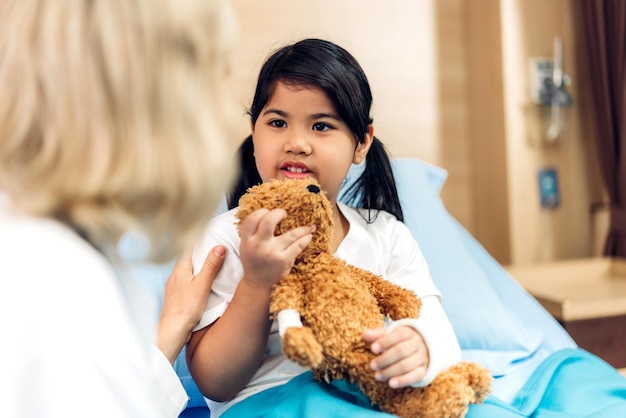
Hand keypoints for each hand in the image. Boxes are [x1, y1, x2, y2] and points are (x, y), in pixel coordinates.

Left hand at [157, 246, 225, 363]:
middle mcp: (174, 277)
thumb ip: (211, 266)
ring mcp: (173, 288)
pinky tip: (203, 288)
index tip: (214, 239)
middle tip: (217, 253)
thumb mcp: (202, 285)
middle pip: (189, 260)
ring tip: (213, 270)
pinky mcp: (176, 299)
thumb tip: (219, 247)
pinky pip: (186, 284)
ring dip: (198, 270)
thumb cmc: (186, 309)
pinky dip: (195, 282)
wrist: (172, 332)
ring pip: (187, 273)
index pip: (190, 249)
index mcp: (179, 269)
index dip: (201, 243)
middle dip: (202, 256)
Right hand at [238, 208, 313, 289]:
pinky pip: (298, 245)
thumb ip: (252, 231)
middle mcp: (258, 245)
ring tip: (309, 227)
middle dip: (279, 213)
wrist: (258, 283)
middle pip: (269, 220)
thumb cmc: (254, 261)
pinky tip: (308, 236)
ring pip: (290, 234)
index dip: (262, 211)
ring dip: (303, 229)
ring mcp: (272, 253)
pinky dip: (305, 238)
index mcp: (247, 240)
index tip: (269, 212)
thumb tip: (267, 212)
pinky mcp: (284, 260)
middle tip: (284, 214)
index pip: (253, 218)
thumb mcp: (246, 246)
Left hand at [363, 326, 428, 387]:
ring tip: (377, 375)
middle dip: (385, 359)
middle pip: (401, 351)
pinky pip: (415, 376)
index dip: (385, 342)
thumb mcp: (390, 335)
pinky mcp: (423, 370)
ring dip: (390, 371)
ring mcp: (421, 357)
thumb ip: (378, 335)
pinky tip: (391, 383)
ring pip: (407, 365)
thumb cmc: (401, 340)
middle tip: (372, 365)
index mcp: (408, 332)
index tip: (372, 349)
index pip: (398, 335)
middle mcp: (417, 344)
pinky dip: (403, 380)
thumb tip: (364, 334)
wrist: (423, 347)